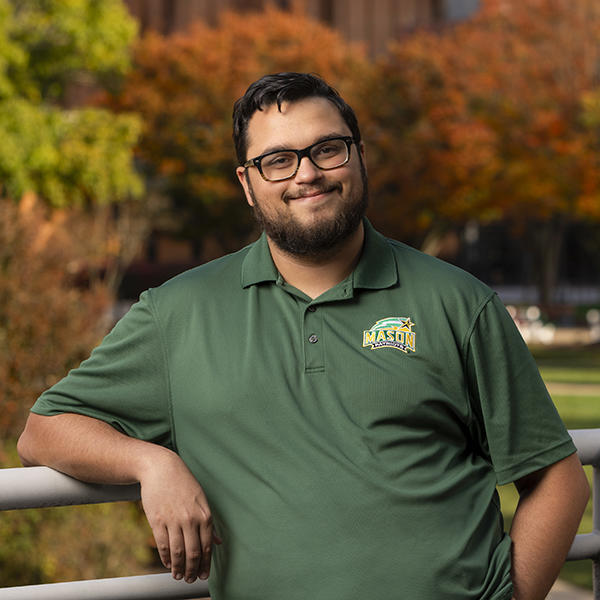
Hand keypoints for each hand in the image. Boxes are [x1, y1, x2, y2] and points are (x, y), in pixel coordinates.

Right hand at [138, 450, 221, 582]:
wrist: (161, 469)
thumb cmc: (183, 484)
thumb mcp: (201, 499)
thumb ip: (208, 523)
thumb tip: (218, 542)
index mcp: (204, 514)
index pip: (207, 546)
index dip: (205, 564)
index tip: (204, 575)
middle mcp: (190, 519)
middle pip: (193, 553)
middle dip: (192, 570)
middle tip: (191, 580)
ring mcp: (173, 520)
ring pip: (177, 552)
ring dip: (178, 568)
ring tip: (179, 576)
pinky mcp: (157, 521)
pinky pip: (163, 545)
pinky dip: (165, 558)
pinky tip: (167, 563)